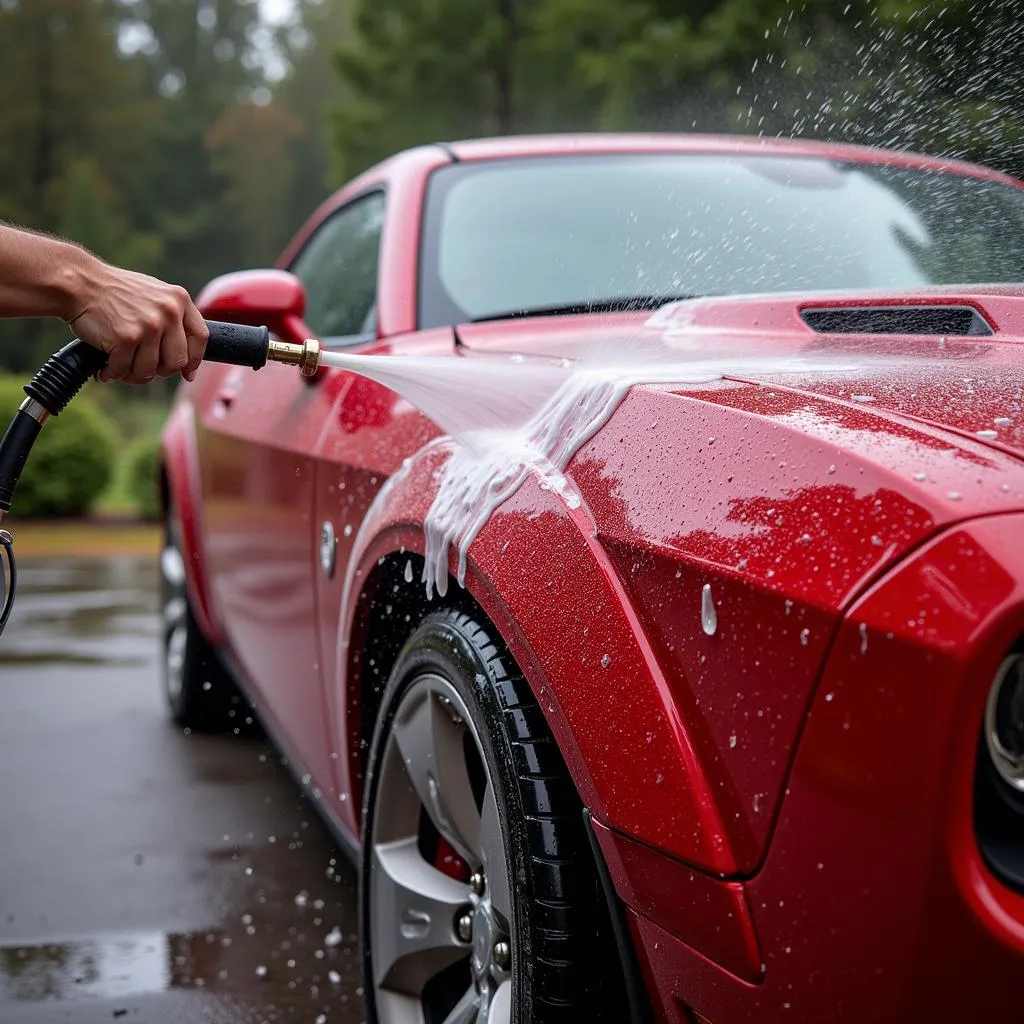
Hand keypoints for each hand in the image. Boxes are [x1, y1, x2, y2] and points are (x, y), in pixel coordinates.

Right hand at [67, 263, 207, 384]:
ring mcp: (149, 325)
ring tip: (120, 365)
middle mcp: (169, 312)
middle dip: (159, 371)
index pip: (201, 338)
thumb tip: (188, 365)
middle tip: (140, 366)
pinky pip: (125, 370)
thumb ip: (174, 320)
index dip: (194, 360)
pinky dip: (113, 373)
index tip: (186, 373)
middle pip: (177, 361)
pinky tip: (105, 367)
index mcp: (179, 299)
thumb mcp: (154, 295)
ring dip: (132, 375)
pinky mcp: (127, 337)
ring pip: (150, 371)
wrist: (78, 282)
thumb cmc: (114, 292)